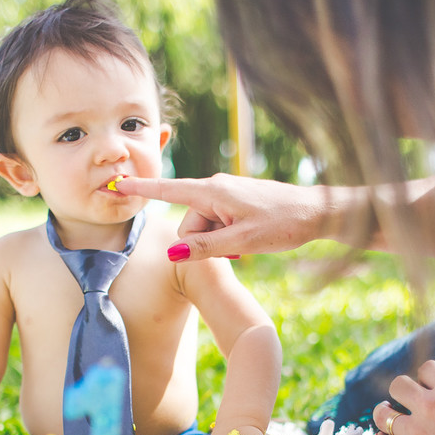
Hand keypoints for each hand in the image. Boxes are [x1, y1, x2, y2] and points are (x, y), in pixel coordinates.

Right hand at [113, 173, 333, 260]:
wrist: (316, 212)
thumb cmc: (283, 224)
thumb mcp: (243, 241)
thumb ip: (206, 247)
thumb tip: (173, 252)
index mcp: (214, 191)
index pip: (169, 190)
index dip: (143, 189)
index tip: (118, 182)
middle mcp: (216, 188)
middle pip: (188, 223)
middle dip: (202, 241)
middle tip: (236, 247)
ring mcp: (225, 194)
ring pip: (203, 227)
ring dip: (218, 241)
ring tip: (246, 243)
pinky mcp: (235, 202)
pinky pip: (217, 223)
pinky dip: (226, 236)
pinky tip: (248, 239)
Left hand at [371, 346, 434, 434]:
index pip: (426, 368)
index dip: (430, 377)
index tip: (434, 386)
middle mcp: (432, 405)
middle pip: (398, 386)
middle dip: (405, 391)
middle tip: (411, 401)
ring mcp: (418, 432)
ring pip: (383, 414)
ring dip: (386, 413)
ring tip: (392, 417)